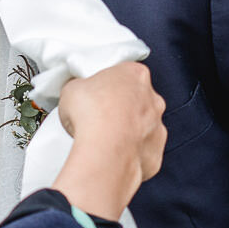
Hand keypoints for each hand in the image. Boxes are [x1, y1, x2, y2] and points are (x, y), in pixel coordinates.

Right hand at [49, 61, 165, 220]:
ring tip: (102, 137)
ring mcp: (156, 126)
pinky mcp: (154, 152)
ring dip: (126, 130)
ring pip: (142, 126)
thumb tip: (77, 93)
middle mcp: (152, 99)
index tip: (94, 92)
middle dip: (119, 107)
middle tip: (97, 115)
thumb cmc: (93, 116)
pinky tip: (111, 153)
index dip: (107, 84)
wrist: (104, 152)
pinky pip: (142, 150)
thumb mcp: (72, 88)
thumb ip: (80, 87)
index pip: (124, 73)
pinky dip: (129, 152)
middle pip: (136, 99)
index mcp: (135, 75)